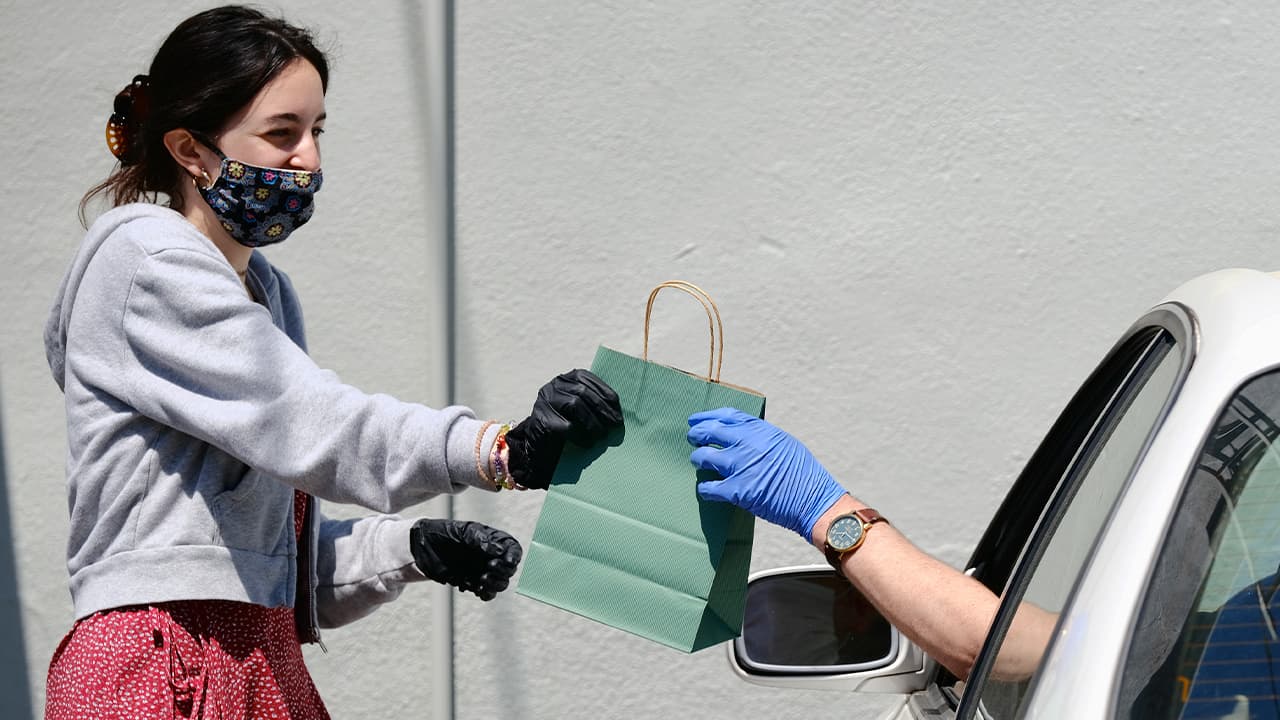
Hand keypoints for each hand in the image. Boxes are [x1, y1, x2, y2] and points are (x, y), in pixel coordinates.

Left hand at [409, 519, 522, 600]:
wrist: (422, 547)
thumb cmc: (443, 533)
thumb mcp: (462, 531)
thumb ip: (480, 539)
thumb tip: (499, 550)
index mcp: (491, 540)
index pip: (512, 549)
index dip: (514, 556)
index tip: (507, 561)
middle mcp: (490, 556)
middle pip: (509, 568)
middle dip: (503, 571)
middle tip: (489, 568)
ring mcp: (482, 570)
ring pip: (500, 583)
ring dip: (496, 584)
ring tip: (482, 579)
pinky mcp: (472, 583)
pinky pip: (487, 593)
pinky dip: (486, 593)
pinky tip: (477, 588)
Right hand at [506, 369, 622, 489]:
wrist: (539, 447)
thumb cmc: (565, 426)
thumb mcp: (579, 410)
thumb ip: (592, 403)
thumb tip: (617, 411)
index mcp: (564, 380)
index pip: (587, 379)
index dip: (605, 393)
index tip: (618, 410)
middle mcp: (552, 386)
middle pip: (582, 391)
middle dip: (602, 409)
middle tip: (615, 426)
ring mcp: (544, 402)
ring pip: (574, 404)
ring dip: (593, 422)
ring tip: (601, 436)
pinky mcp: (541, 420)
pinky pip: (566, 426)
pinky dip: (581, 436)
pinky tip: (588, 444)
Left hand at [687, 407, 846, 538]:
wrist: (813, 500)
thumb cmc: (804, 474)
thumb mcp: (785, 443)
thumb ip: (761, 436)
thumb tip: (741, 435)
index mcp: (760, 430)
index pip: (726, 415)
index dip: (707, 417)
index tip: (696, 420)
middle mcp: (747, 443)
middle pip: (709, 432)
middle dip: (696, 434)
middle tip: (692, 439)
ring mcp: (740, 466)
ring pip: (703, 457)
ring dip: (698, 459)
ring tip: (698, 461)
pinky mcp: (736, 490)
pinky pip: (708, 487)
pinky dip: (704, 488)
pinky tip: (706, 489)